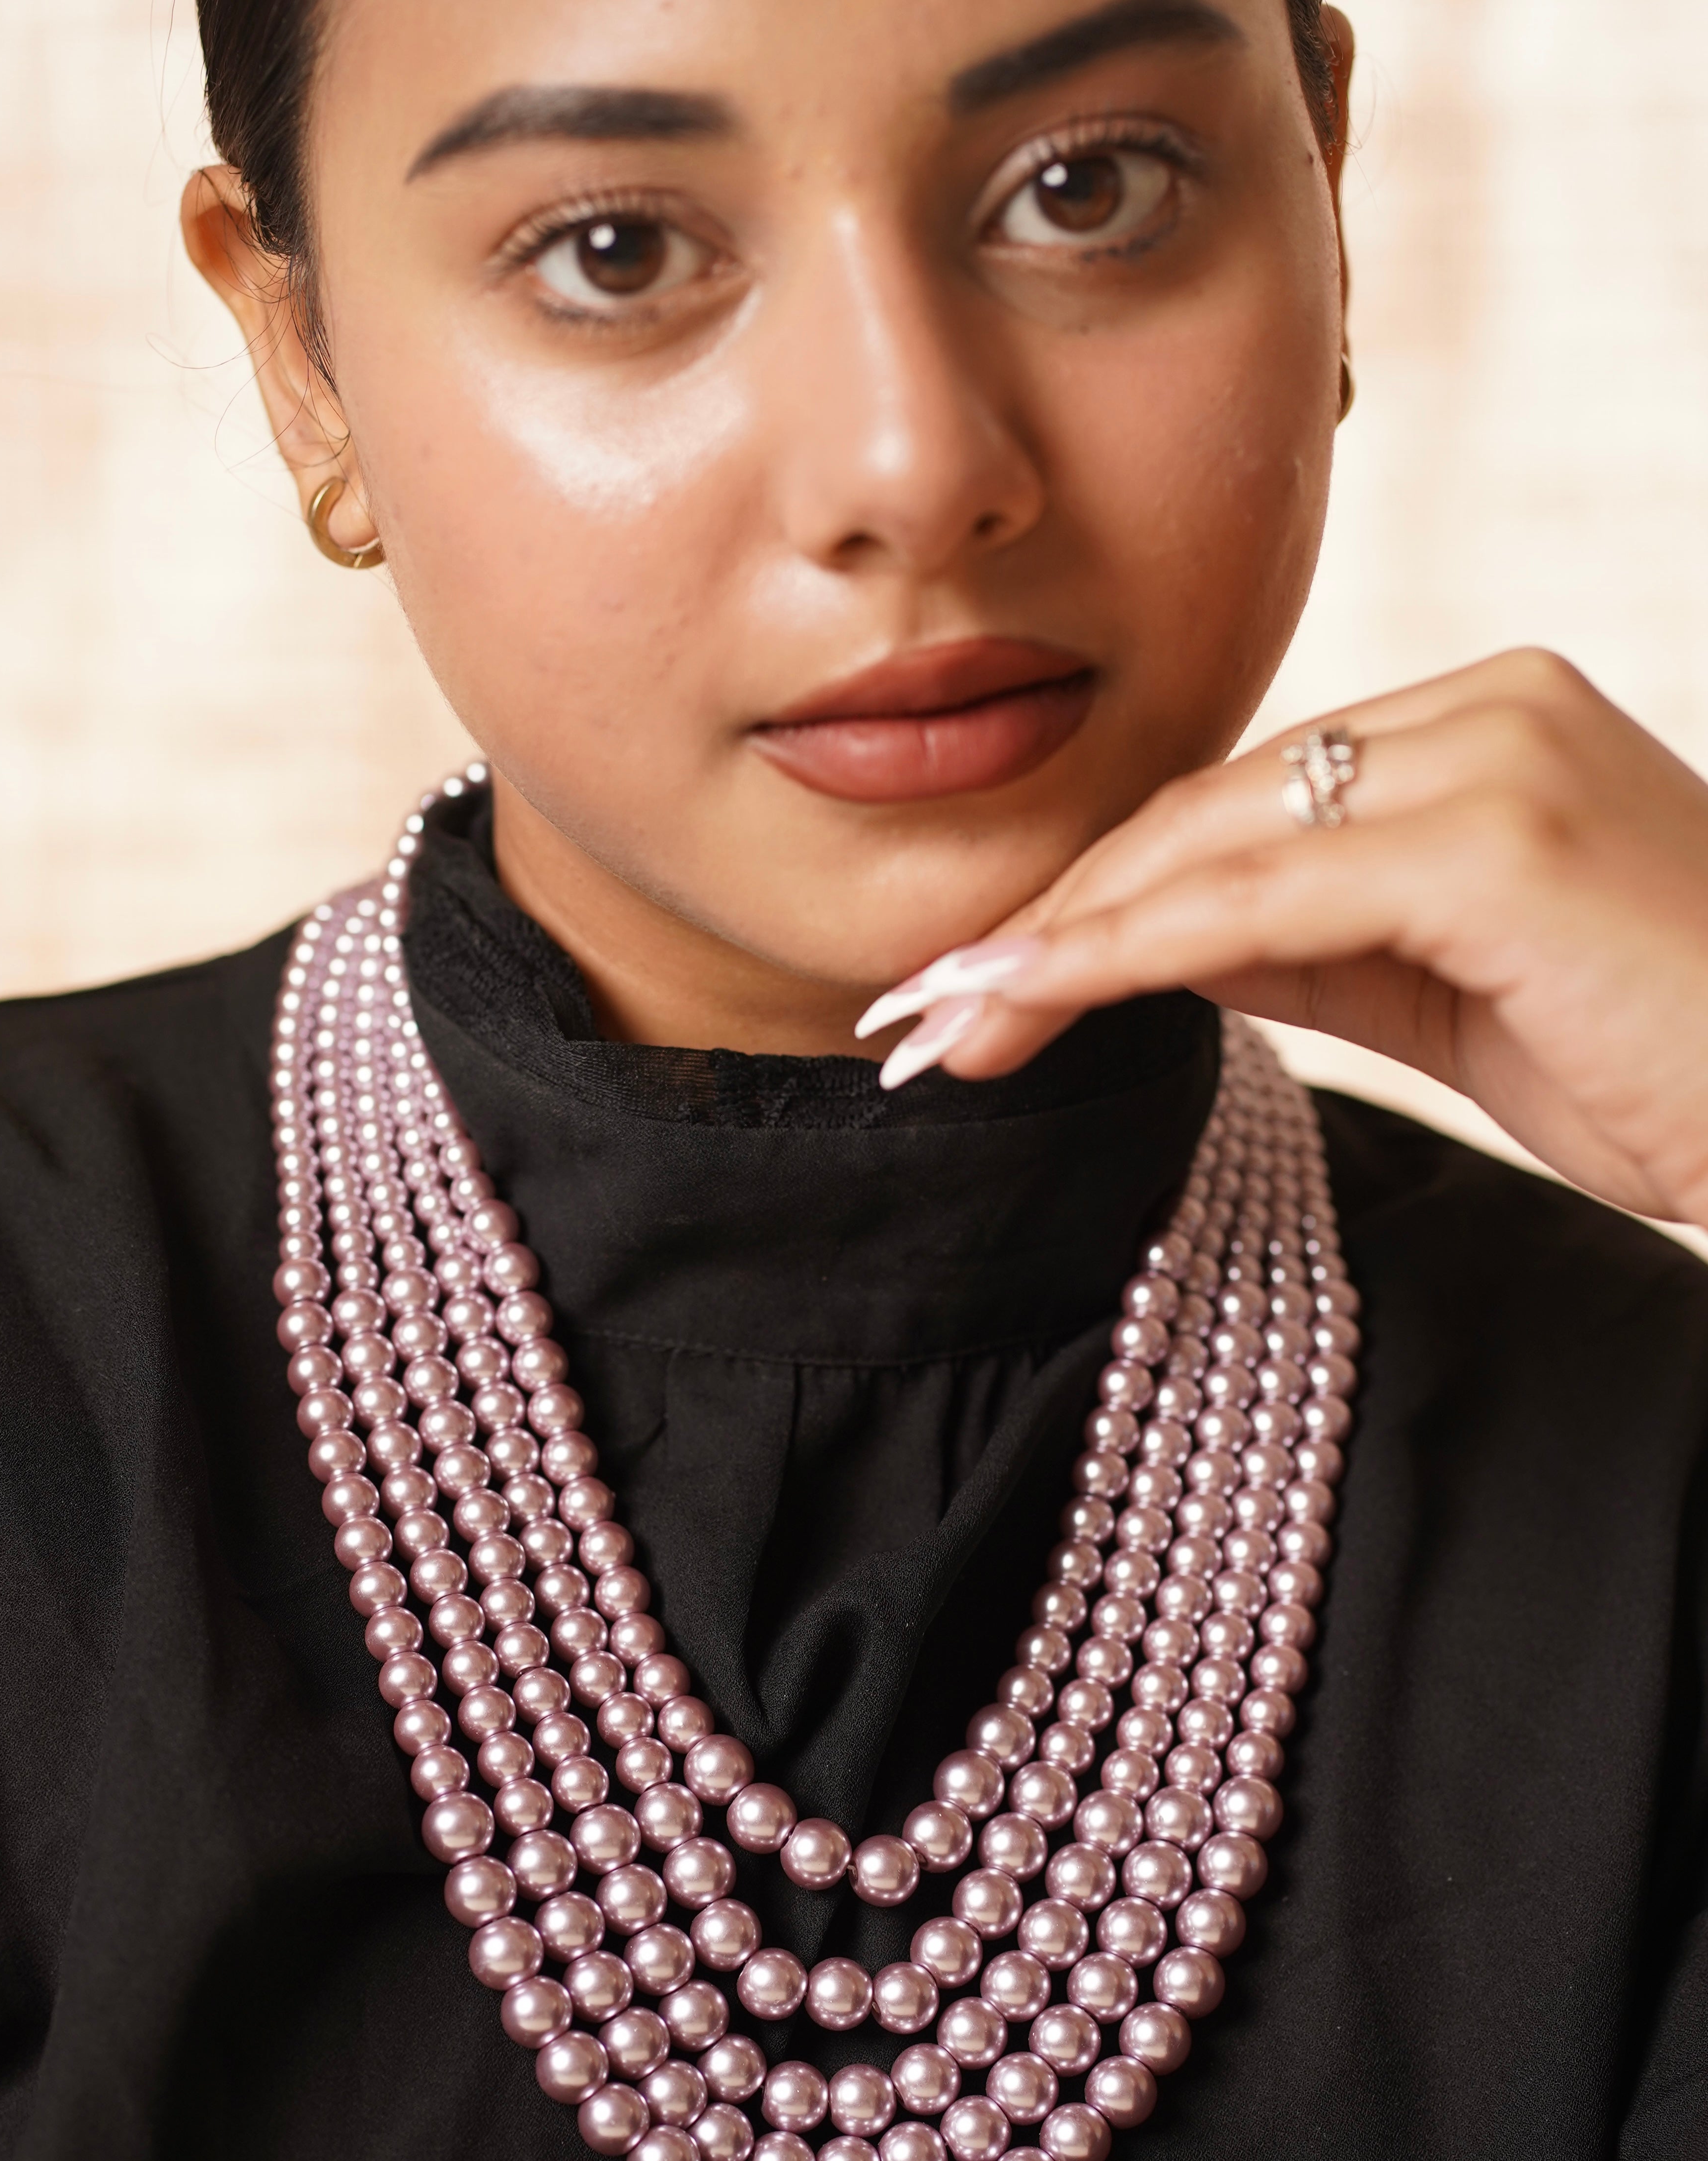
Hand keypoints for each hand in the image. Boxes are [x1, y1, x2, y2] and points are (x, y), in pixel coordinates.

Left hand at [859, 651, 1707, 1230]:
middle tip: (919, 1015)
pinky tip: (1030, 998)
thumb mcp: (1445, 990)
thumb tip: (1162, 945)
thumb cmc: (1662, 1061)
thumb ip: (1311, 943)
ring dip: (1058, 939)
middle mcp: (1482, 706)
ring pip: (1214, 845)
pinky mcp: (1497, 835)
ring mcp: (1494, 754)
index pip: (1239, 807)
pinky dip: (1131, 951)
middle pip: (1204, 814)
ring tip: (940, 1027)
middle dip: (1048, 917)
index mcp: (1475, 728)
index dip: (1095, 892)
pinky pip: (1266, 897)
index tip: (977, 980)